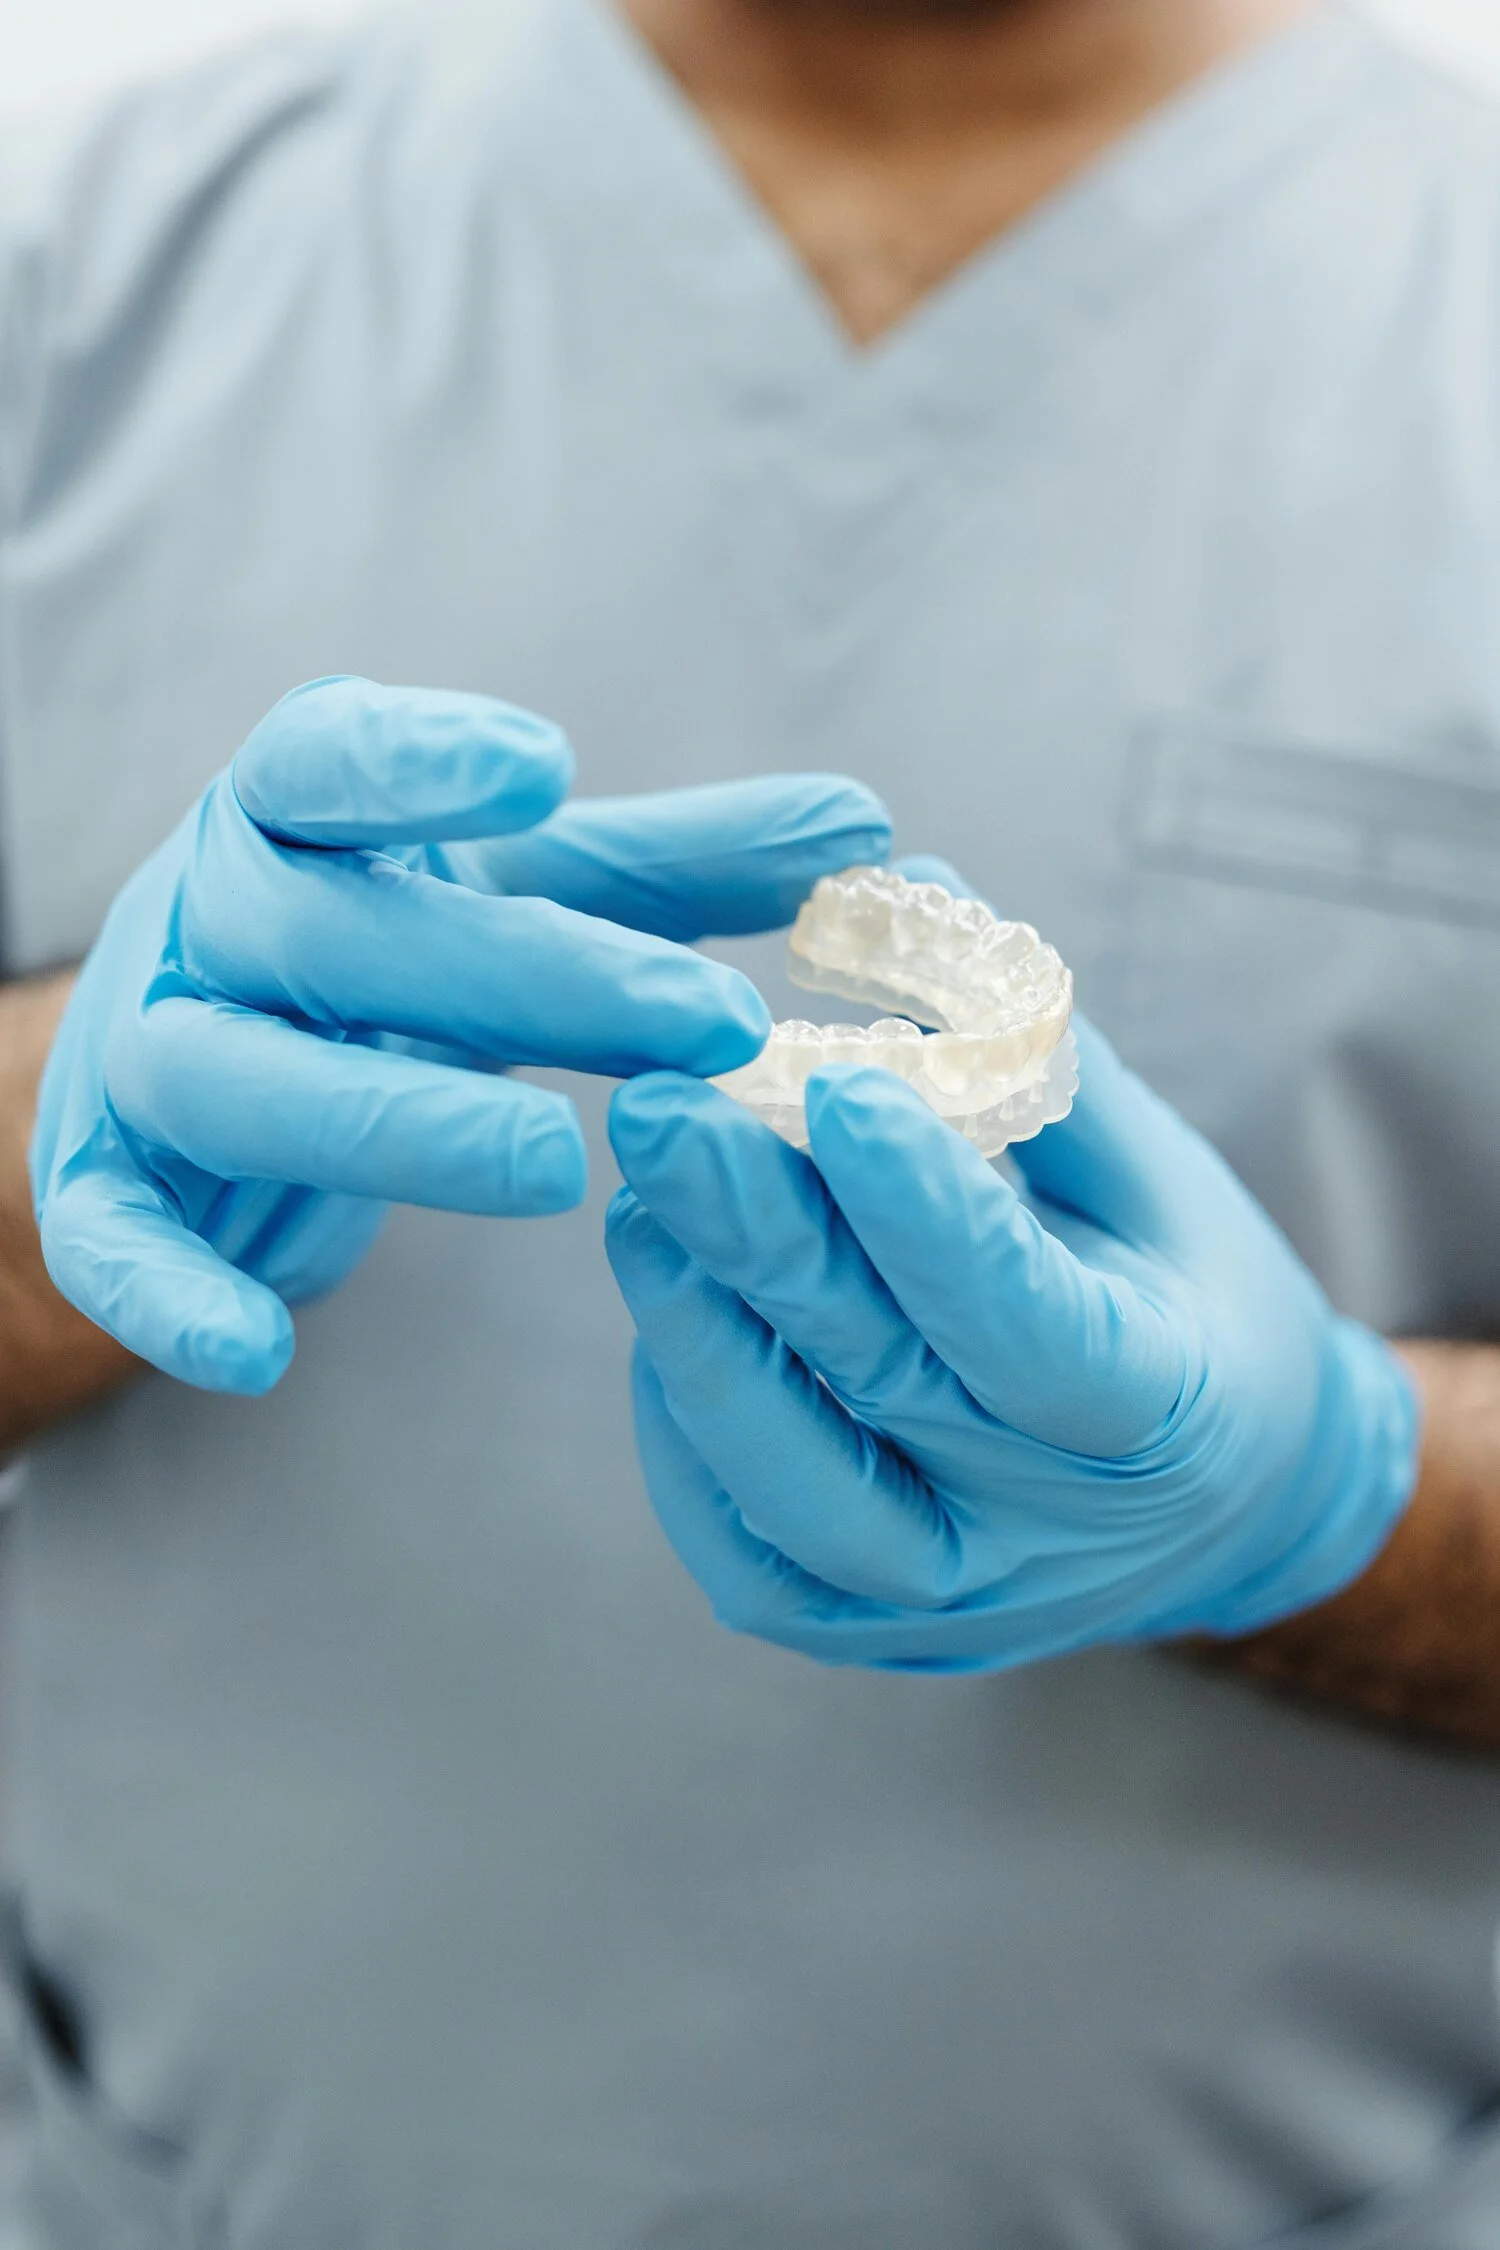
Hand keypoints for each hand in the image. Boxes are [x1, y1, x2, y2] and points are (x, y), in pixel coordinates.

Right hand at [34, 676, 888, 1396]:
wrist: (200, 1064)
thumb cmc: (388, 962)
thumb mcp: (521, 900)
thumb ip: (674, 870)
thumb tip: (867, 834)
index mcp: (297, 824)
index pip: (326, 762)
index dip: (419, 763)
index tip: (547, 772)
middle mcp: (207, 922)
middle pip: (330, 933)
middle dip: (516, 972)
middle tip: (707, 1020)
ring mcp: (147, 1051)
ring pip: (235, 1077)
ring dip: (389, 1120)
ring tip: (555, 1167)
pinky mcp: (104, 1184)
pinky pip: (107, 1236)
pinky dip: (170, 1293)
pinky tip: (261, 1355)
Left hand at [605, 865, 1417, 1670]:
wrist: (1221, 1499)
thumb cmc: (1187, 1299)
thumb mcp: (1153, 1172)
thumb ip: (1028, 1054)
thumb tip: (908, 895)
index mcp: (1163, 1414)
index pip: (1030, 1326)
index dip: (931, 1214)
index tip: (839, 1085)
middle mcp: (1051, 1535)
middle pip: (883, 1387)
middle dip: (759, 1238)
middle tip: (661, 1111)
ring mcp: (948, 1603)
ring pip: (788, 1487)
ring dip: (702, 1332)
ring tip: (643, 1200)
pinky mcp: (858, 1627)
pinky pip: (738, 1539)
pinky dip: (686, 1420)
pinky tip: (670, 1300)